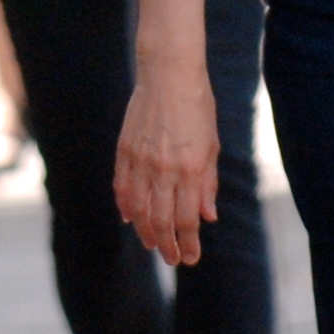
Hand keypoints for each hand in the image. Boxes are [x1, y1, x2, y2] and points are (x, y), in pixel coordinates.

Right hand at [117, 52, 218, 267]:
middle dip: (167, 245)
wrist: (169, 74)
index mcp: (191, 169)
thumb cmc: (198, 107)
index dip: (188, 243)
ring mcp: (141, 160)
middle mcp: (164, 169)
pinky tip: (129, 218)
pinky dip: (125, 206)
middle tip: (172, 259)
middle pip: (161, 220)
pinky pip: (121, 187)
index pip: (186, 219)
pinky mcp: (124, 150)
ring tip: (152, 244)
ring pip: (138, 209)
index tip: (190, 258)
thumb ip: (207, 184)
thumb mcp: (211, 146)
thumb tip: (207, 217)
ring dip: (145, 231)